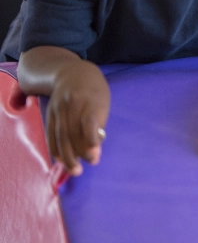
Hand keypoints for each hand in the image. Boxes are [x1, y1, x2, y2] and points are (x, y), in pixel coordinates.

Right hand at [45, 60, 110, 175]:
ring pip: (60, 134)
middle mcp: (73, 103)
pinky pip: (51, 132)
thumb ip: (98, 124)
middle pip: (72, 132)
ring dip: (66, 155)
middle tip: (82, 170)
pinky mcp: (50, 112)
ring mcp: (59, 108)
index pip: (89, 122)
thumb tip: (95, 150)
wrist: (73, 73)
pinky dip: (55, 147)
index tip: (94, 156)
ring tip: (73, 170)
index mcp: (91, 100)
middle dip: (77, 153)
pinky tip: (60, 159)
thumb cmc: (95, 91)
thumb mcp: (102, 102)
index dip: (91, 140)